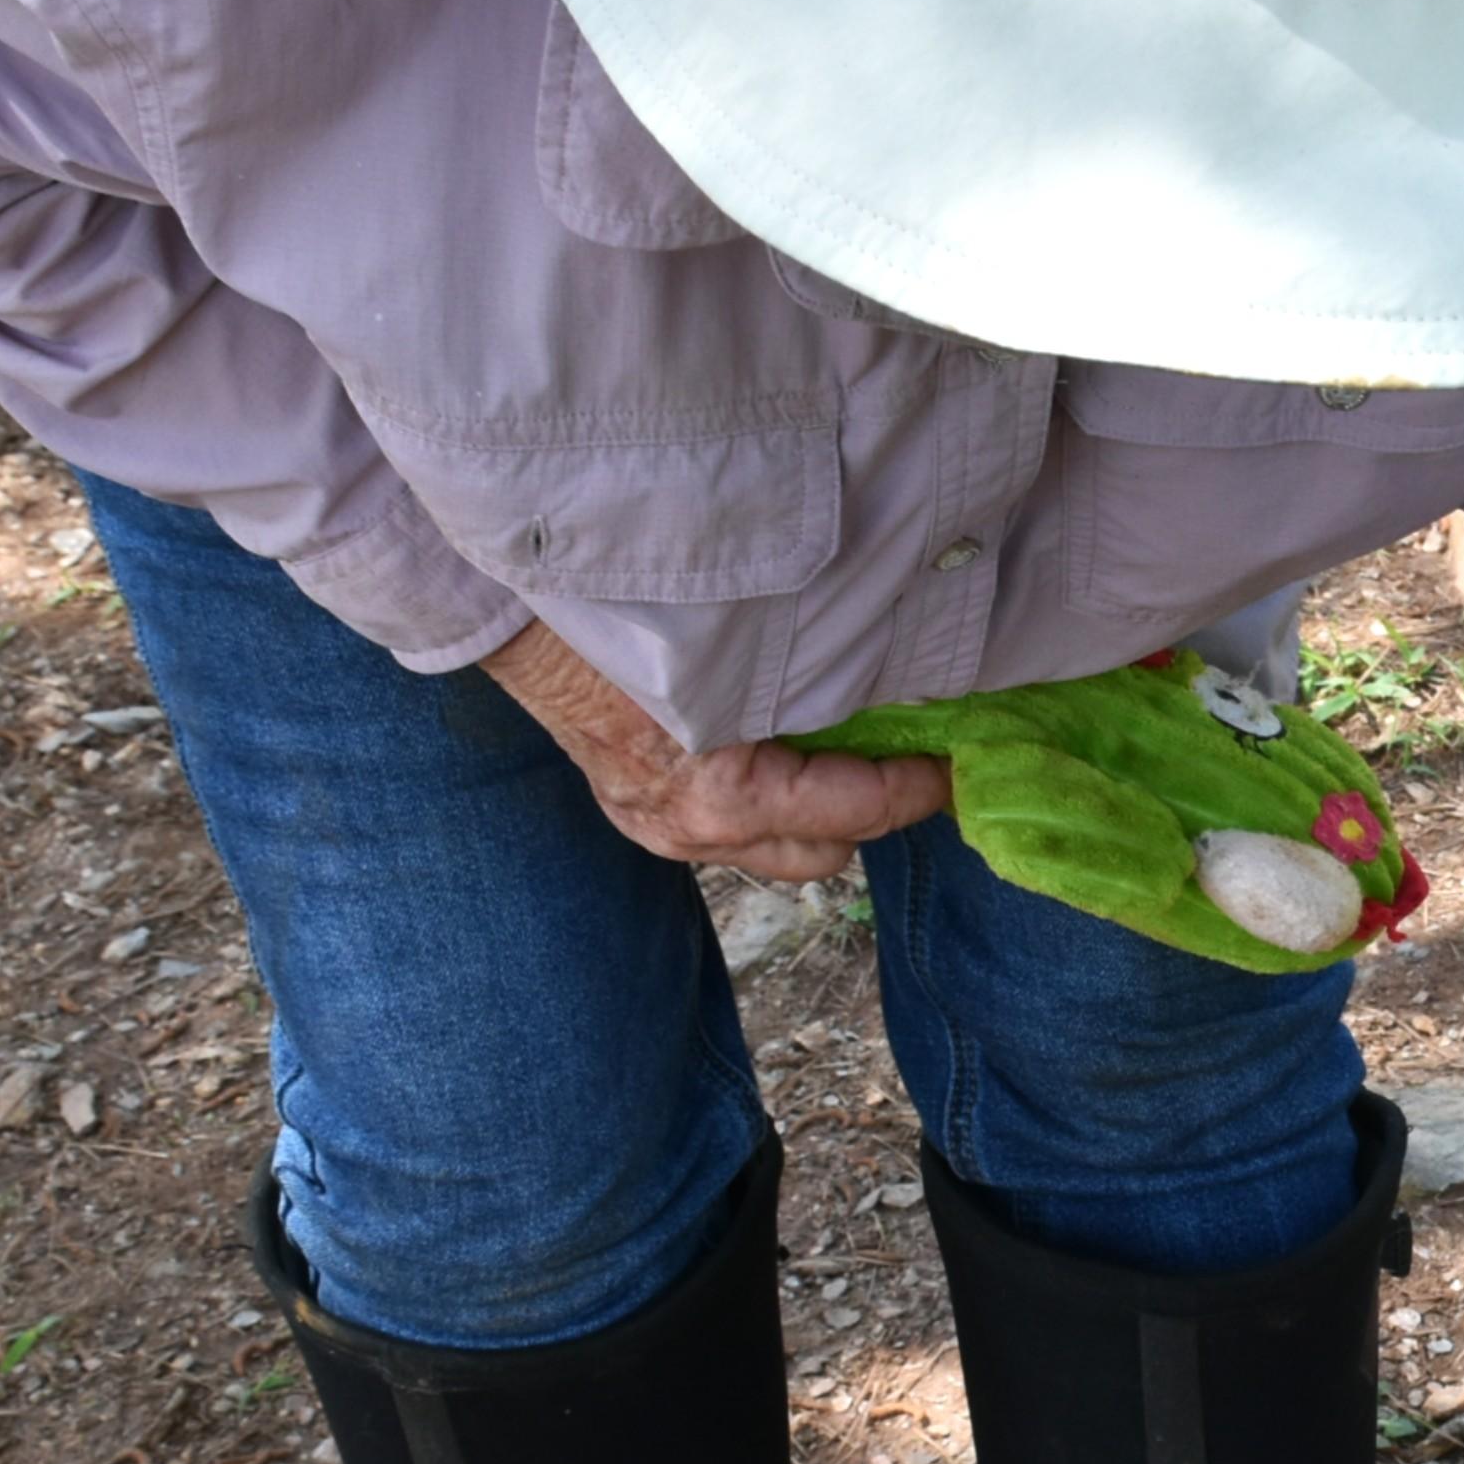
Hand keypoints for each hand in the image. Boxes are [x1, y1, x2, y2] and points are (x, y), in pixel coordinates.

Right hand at [480, 622, 947, 881]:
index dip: (915, 787)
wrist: (510, 613)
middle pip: (828, 850)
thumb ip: (814, 673)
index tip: (953, 764)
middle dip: (874, 808)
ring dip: (822, 809)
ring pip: (782, 847)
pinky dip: (771, 800)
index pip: (855, 809)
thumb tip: (895, 674)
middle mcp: (695, 832)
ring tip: (847, 749)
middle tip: (907, 752)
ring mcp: (661, 833)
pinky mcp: (638, 818)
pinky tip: (777, 748)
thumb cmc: (626, 615)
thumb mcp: (738, 645)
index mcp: (724, 795)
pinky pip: (734, 831)